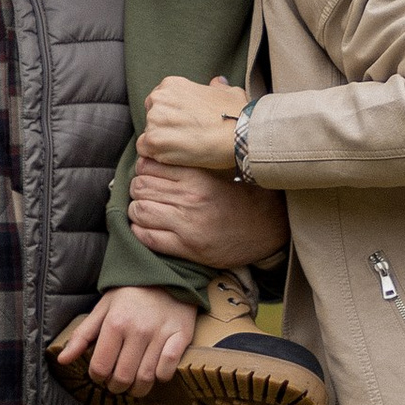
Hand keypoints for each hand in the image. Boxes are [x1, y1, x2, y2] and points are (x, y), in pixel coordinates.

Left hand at [53, 286, 197, 399]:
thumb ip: (81, 336)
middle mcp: (138, 330)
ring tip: (134, 384)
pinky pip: (169, 368)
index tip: (101, 374)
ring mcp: (160, 334)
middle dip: (117, 386)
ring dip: (138, 388)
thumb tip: (62, 360)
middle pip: (123, 377)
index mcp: (115, 323)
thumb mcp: (102, 309)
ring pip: (146, 378)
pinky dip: (161, 376)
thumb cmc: (131, 293)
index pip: (101, 367)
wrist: (166, 272)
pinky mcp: (180, 335)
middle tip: (117, 382)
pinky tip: (156, 371)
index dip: (98, 377)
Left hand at [129, 155, 287, 269]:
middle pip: (140, 187)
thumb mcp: (218, 173)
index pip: (150, 166)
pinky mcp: (187, 247)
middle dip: (137, 189)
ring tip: (144, 209)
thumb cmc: (241, 198)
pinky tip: (145, 227)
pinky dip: (139, 231)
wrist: (267, 227)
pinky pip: (147, 237)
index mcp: (198, 178)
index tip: (146, 172)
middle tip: (143, 192)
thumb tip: (153, 157)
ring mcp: (187, 225)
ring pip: (139, 210)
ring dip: (136, 209)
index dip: (142, 168)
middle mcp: (190, 200)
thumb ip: (189, 166)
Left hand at [142, 72, 246, 173]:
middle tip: (185, 139)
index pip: (159, 103)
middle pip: (151, 118)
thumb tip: (217, 82)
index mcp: (172, 84)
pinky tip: (176, 158)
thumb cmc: (237, 114)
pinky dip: (157, 157)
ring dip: (162, 144)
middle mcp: (159, 98)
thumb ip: (217, 87)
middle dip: (164, 130)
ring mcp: (154, 119)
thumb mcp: (229, 91)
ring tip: (184, 150)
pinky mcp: (154, 140)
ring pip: (149, 135)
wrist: (239, 134)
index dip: (171, 117)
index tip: (184, 125)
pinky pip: (145, 151)